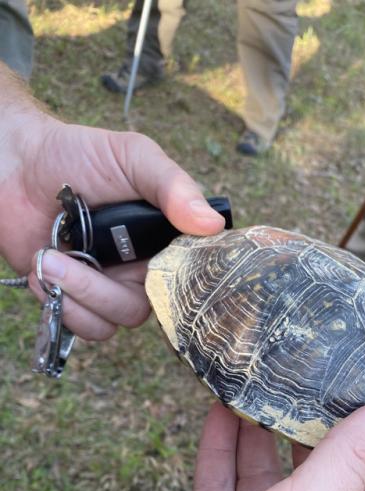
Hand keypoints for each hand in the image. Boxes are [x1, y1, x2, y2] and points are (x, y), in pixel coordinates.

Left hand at [0, 65, 223, 339]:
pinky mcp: (79, 299)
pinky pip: (87, 327)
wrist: (16, 165)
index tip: (145, 264)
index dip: (175, 281)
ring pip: (115, 320)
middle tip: (67, 257)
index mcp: (165, 238)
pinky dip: (63, 306)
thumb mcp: (133, 157)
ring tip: (48, 261)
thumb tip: (212, 224)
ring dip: (78, 296)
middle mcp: (144, 268)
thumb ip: (172, 185)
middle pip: (148, 307)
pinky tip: (42, 273)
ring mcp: (111, 285)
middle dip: (102, 290)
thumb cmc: (78, 155)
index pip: (191, 276)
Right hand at [55, 398, 364, 490]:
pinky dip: (224, 452)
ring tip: (265, 384)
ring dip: (264, 435)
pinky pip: (225, 489)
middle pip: (320, 483)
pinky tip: (223, 411)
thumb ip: (346, 466)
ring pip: (267, 483)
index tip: (364, 386)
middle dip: (313, 431)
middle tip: (312, 376)